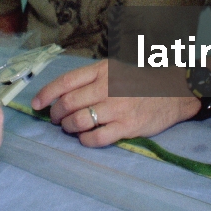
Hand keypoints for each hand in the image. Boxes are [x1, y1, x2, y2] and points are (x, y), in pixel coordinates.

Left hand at [31, 60, 199, 147]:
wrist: (174, 92)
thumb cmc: (139, 82)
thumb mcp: (114, 70)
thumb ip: (90, 79)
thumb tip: (60, 95)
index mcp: (103, 70)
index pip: (66, 82)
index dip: (46, 94)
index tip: (36, 104)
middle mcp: (108, 87)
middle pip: (68, 103)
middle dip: (56, 114)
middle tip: (56, 119)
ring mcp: (118, 108)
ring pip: (79, 121)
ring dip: (68, 128)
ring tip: (70, 128)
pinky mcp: (128, 126)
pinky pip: (96, 138)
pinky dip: (85, 140)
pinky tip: (85, 138)